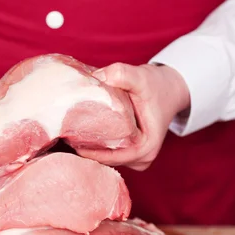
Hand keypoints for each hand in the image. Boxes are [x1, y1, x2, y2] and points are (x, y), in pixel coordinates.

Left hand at [76, 63, 190, 170]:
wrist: (169, 88)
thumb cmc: (156, 85)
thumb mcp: (141, 77)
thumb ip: (122, 74)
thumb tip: (99, 76)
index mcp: (147, 147)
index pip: (113, 157)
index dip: (92, 152)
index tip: (72, 143)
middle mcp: (143, 158)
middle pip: (108, 160)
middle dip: (87, 150)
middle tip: (65, 136)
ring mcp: (136, 158)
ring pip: (107, 158)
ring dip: (90, 148)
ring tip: (69, 134)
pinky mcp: (130, 153)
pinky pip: (109, 153)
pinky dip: (96, 145)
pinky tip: (80, 135)